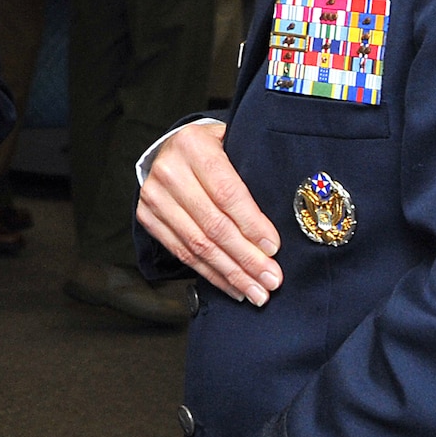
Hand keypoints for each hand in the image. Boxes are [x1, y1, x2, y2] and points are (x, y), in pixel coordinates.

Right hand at [137, 121, 281, 305]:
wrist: (172, 149)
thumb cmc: (214, 149)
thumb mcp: (234, 146)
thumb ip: (253, 174)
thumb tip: (288, 219)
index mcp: (193, 145)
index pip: (227, 193)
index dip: (251, 224)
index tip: (274, 249)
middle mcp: (168, 170)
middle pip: (212, 224)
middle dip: (246, 257)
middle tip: (271, 279)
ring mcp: (153, 195)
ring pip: (196, 243)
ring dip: (230, 272)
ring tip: (255, 290)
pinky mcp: (146, 216)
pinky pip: (181, 252)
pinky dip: (209, 273)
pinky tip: (231, 285)